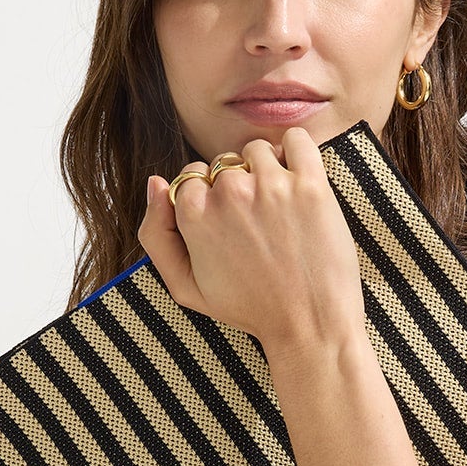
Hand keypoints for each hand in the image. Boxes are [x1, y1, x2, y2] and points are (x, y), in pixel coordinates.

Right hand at [138, 127, 364, 355]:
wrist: (308, 326)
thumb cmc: (249, 309)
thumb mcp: (186, 287)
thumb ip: (157, 236)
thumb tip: (155, 183)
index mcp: (195, 214)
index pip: (191, 177)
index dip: (206, 198)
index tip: (225, 223)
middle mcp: (229, 193)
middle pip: (223, 164)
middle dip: (235, 186)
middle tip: (255, 224)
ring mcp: (271, 186)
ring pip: (257, 150)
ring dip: (264, 169)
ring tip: (277, 207)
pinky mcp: (311, 184)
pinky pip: (297, 140)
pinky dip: (295, 150)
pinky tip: (296, 179)